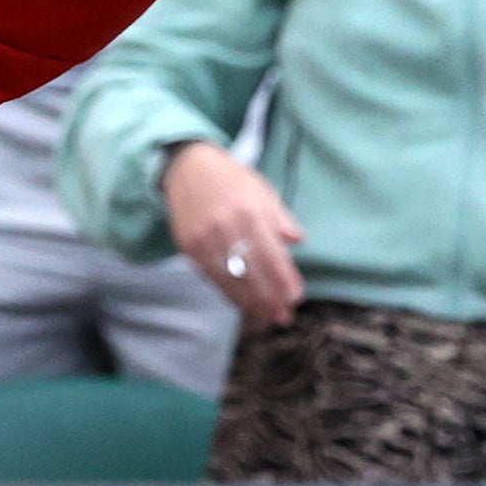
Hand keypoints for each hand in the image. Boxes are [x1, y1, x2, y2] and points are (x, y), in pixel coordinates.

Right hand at [161, 141, 307, 329]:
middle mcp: (224, 226)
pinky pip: (212, 276)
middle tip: (284, 316)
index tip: (296, 296)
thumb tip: (298, 240)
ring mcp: (203, 239)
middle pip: (250, 270)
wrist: (187, 169)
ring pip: (230, 278)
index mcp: (247, 210)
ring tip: (267, 316)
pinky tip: (244, 304)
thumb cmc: (231, 180)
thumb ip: (280, 217)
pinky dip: (229, 293)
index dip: (283, 277)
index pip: (270, 252)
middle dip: (269, 297)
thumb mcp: (261, 190)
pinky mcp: (189, 247)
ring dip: (250, 301)